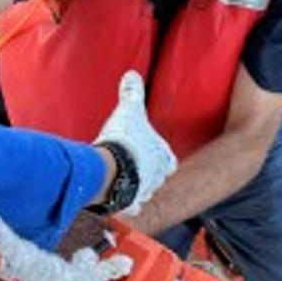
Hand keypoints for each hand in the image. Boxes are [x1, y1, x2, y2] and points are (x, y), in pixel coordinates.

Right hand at [94, 72, 176, 213]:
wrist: (111, 169)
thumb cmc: (125, 138)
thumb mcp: (129, 109)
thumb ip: (132, 93)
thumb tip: (131, 73)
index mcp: (162, 156)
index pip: (169, 161)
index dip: (163, 159)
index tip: (155, 156)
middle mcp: (158, 176)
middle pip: (157, 178)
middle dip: (147, 173)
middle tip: (134, 167)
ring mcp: (144, 192)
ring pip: (144, 193)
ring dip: (136, 187)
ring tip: (121, 180)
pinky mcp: (129, 205)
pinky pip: (129, 207)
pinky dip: (123, 204)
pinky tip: (114, 198)